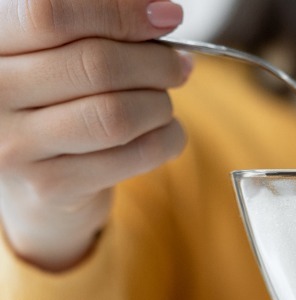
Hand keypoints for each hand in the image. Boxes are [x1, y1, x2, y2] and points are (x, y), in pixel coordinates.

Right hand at [0, 0, 190, 270]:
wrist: (38, 179)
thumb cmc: (59, 99)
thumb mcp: (63, 52)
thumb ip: (100, 26)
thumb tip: (161, 14)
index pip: (49, 13)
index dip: (120, 12)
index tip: (167, 16)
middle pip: (95, 65)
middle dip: (157, 63)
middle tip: (179, 65)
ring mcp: (14, 145)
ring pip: (117, 115)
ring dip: (161, 104)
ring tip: (164, 102)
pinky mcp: (49, 186)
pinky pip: (136, 154)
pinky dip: (168, 138)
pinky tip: (165, 132)